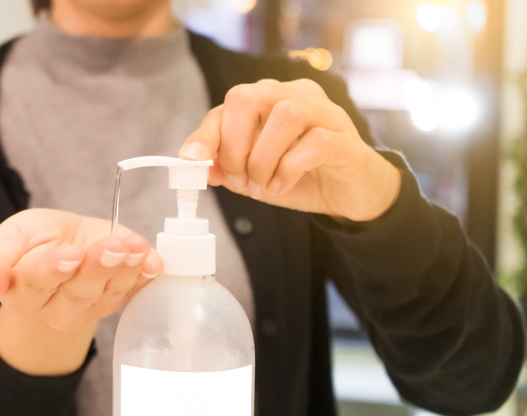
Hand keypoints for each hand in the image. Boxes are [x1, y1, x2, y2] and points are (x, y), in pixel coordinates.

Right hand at [0, 208, 162, 332]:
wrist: (65, 244)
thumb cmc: (34, 241)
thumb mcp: (8, 237)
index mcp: (22, 293)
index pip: (35, 283)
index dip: (52, 269)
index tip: (69, 255)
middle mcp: (55, 308)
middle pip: (77, 292)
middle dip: (97, 267)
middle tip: (111, 246)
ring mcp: (90, 308)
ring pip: (108, 293)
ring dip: (125, 268)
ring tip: (134, 246)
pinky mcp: (117, 299)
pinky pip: (134, 291)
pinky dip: (146, 275)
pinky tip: (153, 262)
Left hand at [179, 79, 400, 221]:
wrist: (349, 193)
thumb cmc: (301, 176)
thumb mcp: (254, 175)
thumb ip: (228, 167)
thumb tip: (200, 164)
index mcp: (271, 99)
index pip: (231, 103)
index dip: (208, 132)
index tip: (192, 159)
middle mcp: (297, 96)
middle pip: (250, 97)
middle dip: (235, 145)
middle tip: (239, 179)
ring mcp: (325, 113)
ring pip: (285, 116)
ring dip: (263, 160)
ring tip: (262, 186)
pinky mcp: (345, 138)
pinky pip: (315, 143)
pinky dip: (290, 169)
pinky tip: (283, 186)